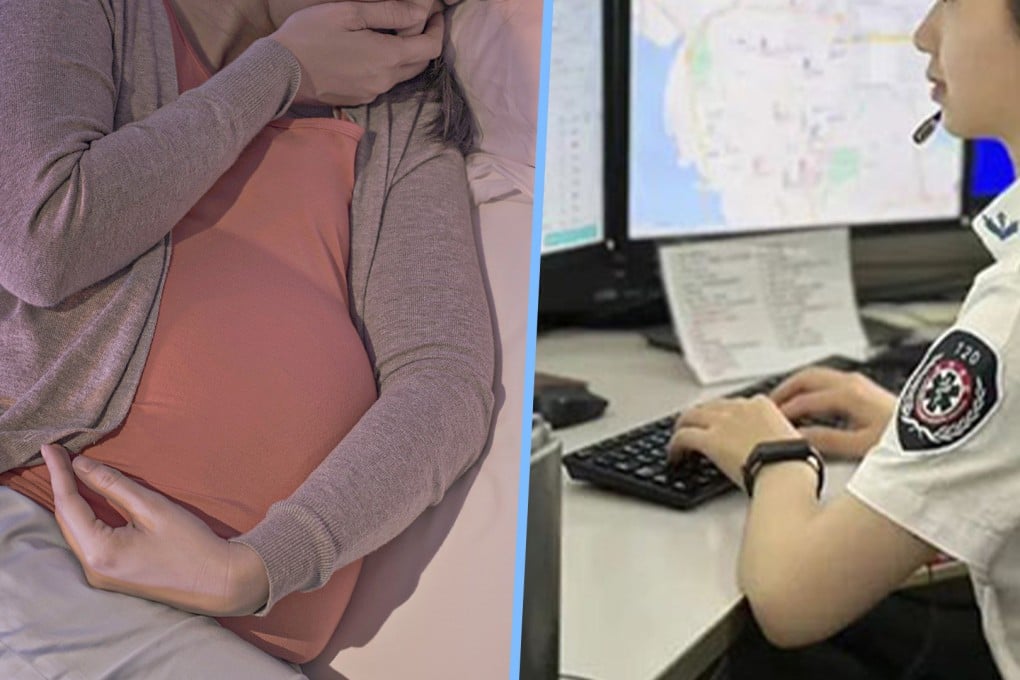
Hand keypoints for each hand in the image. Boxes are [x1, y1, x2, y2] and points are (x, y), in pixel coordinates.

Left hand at [40, 444, 268, 616]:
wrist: (218, 582)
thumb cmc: (191, 544)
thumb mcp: (153, 508)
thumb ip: (114, 486)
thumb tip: (81, 465)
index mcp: (101, 551)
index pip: (69, 504)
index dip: (59, 472)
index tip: (50, 447)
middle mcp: (91, 568)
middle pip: (65, 520)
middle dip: (61, 485)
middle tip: (56, 453)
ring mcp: (99, 577)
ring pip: (73, 531)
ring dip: (69, 501)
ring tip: (65, 471)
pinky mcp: (109, 577)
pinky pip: (85, 541)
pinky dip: (82, 517)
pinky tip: (83, 499)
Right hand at [270, 2, 443, 105]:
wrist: (280, 72)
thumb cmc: (310, 36)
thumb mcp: (349, 13)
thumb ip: (389, 13)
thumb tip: (419, 14)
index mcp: (387, 57)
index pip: (430, 48)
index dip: (438, 29)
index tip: (435, 14)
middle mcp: (385, 80)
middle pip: (420, 64)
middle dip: (425, 42)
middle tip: (417, 21)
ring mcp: (373, 93)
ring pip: (402, 74)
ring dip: (406, 55)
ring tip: (394, 34)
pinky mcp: (360, 99)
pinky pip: (384, 82)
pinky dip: (388, 66)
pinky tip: (373, 51)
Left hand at [669, 395, 800, 487]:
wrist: (787, 469)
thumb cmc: (796, 461)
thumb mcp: (794, 440)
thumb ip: (779, 438)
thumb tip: (777, 449)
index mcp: (762, 405)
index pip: (735, 405)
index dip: (724, 416)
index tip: (721, 425)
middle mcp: (739, 408)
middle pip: (710, 407)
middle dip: (700, 417)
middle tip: (692, 427)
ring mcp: (723, 423)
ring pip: (691, 416)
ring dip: (682, 426)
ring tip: (678, 439)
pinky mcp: (709, 440)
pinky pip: (683, 437)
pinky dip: (674, 445)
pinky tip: (674, 456)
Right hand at [771, 368, 896, 459]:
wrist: (935, 432)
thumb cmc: (903, 439)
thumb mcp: (861, 446)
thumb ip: (825, 441)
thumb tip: (798, 438)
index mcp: (847, 394)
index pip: (803, 400)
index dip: (783, 412)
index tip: (769, 423)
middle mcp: (852, 382)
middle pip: (805, 378)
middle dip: (783, 390)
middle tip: (766, 406)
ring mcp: (859, 382)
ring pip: (816, 376)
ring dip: (796, 387)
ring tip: (783, 403)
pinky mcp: (864, 388)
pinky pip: (827, 381)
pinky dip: (810, 389)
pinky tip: (809, 404)